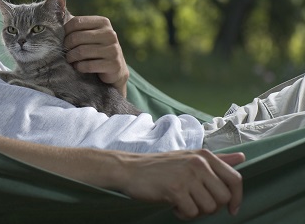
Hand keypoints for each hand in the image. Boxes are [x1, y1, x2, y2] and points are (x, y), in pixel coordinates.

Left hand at [64, 15, 129, 95]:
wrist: (114, 69)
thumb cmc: (94, 47)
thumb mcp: (86, 32)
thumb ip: (72, 20)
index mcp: (103, 22)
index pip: (76, 22)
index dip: (64, 32)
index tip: (62, 39)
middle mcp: (110, 34)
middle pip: (76, 37)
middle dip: (66, 46)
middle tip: (65, 52)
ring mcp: (114, 49)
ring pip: (81, 52)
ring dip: (71, 58)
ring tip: (70, 60)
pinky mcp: (114, 65)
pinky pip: (88, 65)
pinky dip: (79, 67)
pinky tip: (79, 67)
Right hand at [117, 150, 244, 219]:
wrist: (130, 169)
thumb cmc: (160, 167)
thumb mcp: (189, 158)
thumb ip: (217, 160)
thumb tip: (242, 157)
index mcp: (204, 156)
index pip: (235, 179)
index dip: (237, 197)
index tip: (231, 208)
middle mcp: (198, 163)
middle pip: (224, 197)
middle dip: (212, 207)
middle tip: (196, 203)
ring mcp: (187, 176)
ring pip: (209, 207)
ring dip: (197, 211)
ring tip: (183, 203)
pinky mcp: (175, 189)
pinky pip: (192, 212)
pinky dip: (183, 215)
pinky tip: (174, 206)